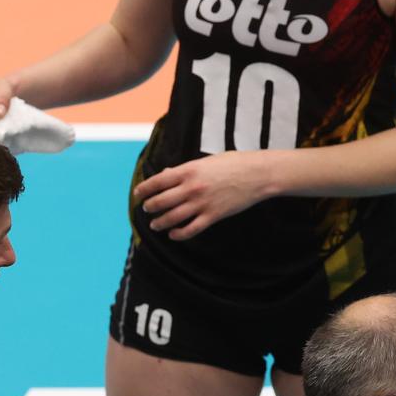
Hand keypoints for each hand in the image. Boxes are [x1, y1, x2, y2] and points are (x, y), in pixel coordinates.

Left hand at [134, 152, 277, 238]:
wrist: (257, 175)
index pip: (157, 182)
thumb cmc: (233, 164)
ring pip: (172, 218)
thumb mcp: (205, 161)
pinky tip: (173, 234)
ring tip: (155, 224)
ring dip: (160, 223)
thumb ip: (184, 170)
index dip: (144, 189)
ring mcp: (202, 203)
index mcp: (188, 170)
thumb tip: (166, 174)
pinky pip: (190, 229)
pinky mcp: (213, 216)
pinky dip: (178, 234)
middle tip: (147, 209)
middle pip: (161, 201)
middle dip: (150, 207)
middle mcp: (192, 188)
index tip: (138, 194)